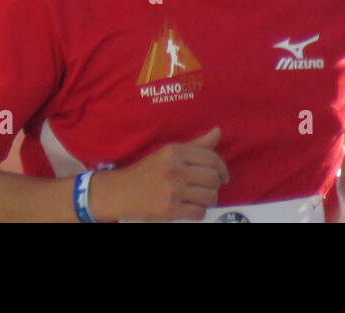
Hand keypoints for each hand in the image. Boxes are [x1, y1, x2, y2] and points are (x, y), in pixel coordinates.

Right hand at [88, 128, 228, 221]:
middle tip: (207, 189)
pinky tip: (190, 208)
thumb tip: (218, 132)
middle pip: (213, 179)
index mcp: (175, 151)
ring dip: (208, 200)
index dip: (223, 169)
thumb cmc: (147, 171)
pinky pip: (199, 212)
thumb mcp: (169, 153)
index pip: (211, 158)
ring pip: (209, 196)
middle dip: (214, 186)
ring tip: (199, 199)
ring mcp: (172, 190)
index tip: (224, 177)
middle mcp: (174, 168)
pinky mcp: (169, 209)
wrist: (120, 192)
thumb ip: (196, 145)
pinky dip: (198, 212)